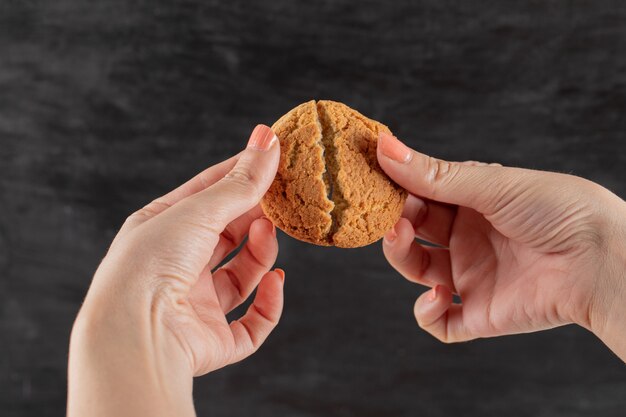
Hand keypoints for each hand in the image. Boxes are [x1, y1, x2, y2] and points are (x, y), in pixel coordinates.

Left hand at [68, 125, 283, 416]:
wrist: (134, 334)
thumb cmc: (151, 263)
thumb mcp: (198, 211)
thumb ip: (239, 182)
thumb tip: (268, 138)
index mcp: (162, 230)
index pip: (207, 194)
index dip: (239, 174)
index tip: (272, 155)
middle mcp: (177, 266)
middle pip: (227, 234)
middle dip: (254, 214)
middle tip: (282, 197)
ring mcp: (194, 305)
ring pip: (242, 276)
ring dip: (262, 254)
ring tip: (267, 233)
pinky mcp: (213, 340)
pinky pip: (252, 323)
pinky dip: (269, 303)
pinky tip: (276, 282)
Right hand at [377, 132, 625, 359]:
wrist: (601, 260)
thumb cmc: (558, 209)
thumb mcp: (491, 185)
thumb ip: (433, 174)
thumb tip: (384, 146)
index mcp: (472, 203)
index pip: (421, 195)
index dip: (397, 190)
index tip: (375, 182)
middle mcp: (468, 239)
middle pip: (413, 232)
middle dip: (395, 222)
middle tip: (390, 214)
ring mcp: (471, 276)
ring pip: (416, 271)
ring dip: (400, 257)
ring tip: (401, 239)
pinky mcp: (479, 313)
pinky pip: (438, 322)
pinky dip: (427, 312)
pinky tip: (439, 294)